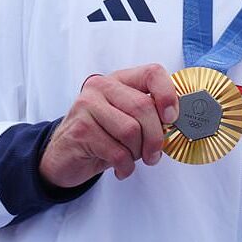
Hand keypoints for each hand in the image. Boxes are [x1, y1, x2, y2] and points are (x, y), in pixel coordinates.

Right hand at [40, 64, 178, 187]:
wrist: (64, 156)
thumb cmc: (103, 137)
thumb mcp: (128, 119)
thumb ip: (149, 115)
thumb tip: (177, 123)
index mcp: (120, 80)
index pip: (152, 73)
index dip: (168, 95)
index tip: (172, 118)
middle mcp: (101, 87)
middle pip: (143, 107)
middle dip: (155, 137)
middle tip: (154, 154)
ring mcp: (87, 106)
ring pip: (131, 130)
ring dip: (138, 153)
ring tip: (132, 160)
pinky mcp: (80, 130)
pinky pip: (117, 151)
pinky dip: (125, 166)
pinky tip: (121, 169)